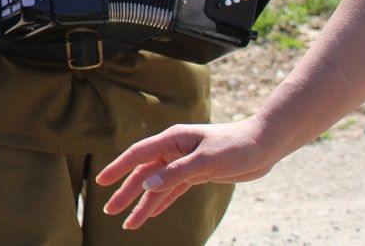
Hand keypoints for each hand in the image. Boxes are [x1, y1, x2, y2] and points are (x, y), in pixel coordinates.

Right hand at [96, 119, 276, 230]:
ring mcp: (183, 163)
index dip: (118, 168)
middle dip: (125, 193)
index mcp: (172, 140)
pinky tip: (150, 214)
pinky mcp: (196, 174)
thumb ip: (176, 173)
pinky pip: (172, 191)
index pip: (137, 155)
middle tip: (108, 210)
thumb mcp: (206, 160)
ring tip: (128, 224)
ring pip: (157, 186)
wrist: (264, 145)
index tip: (101, 181)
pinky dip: (161, 203)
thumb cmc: (236, 146)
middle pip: (143, 174)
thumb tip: (147, 186)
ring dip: (142, 204)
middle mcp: (173, 151)